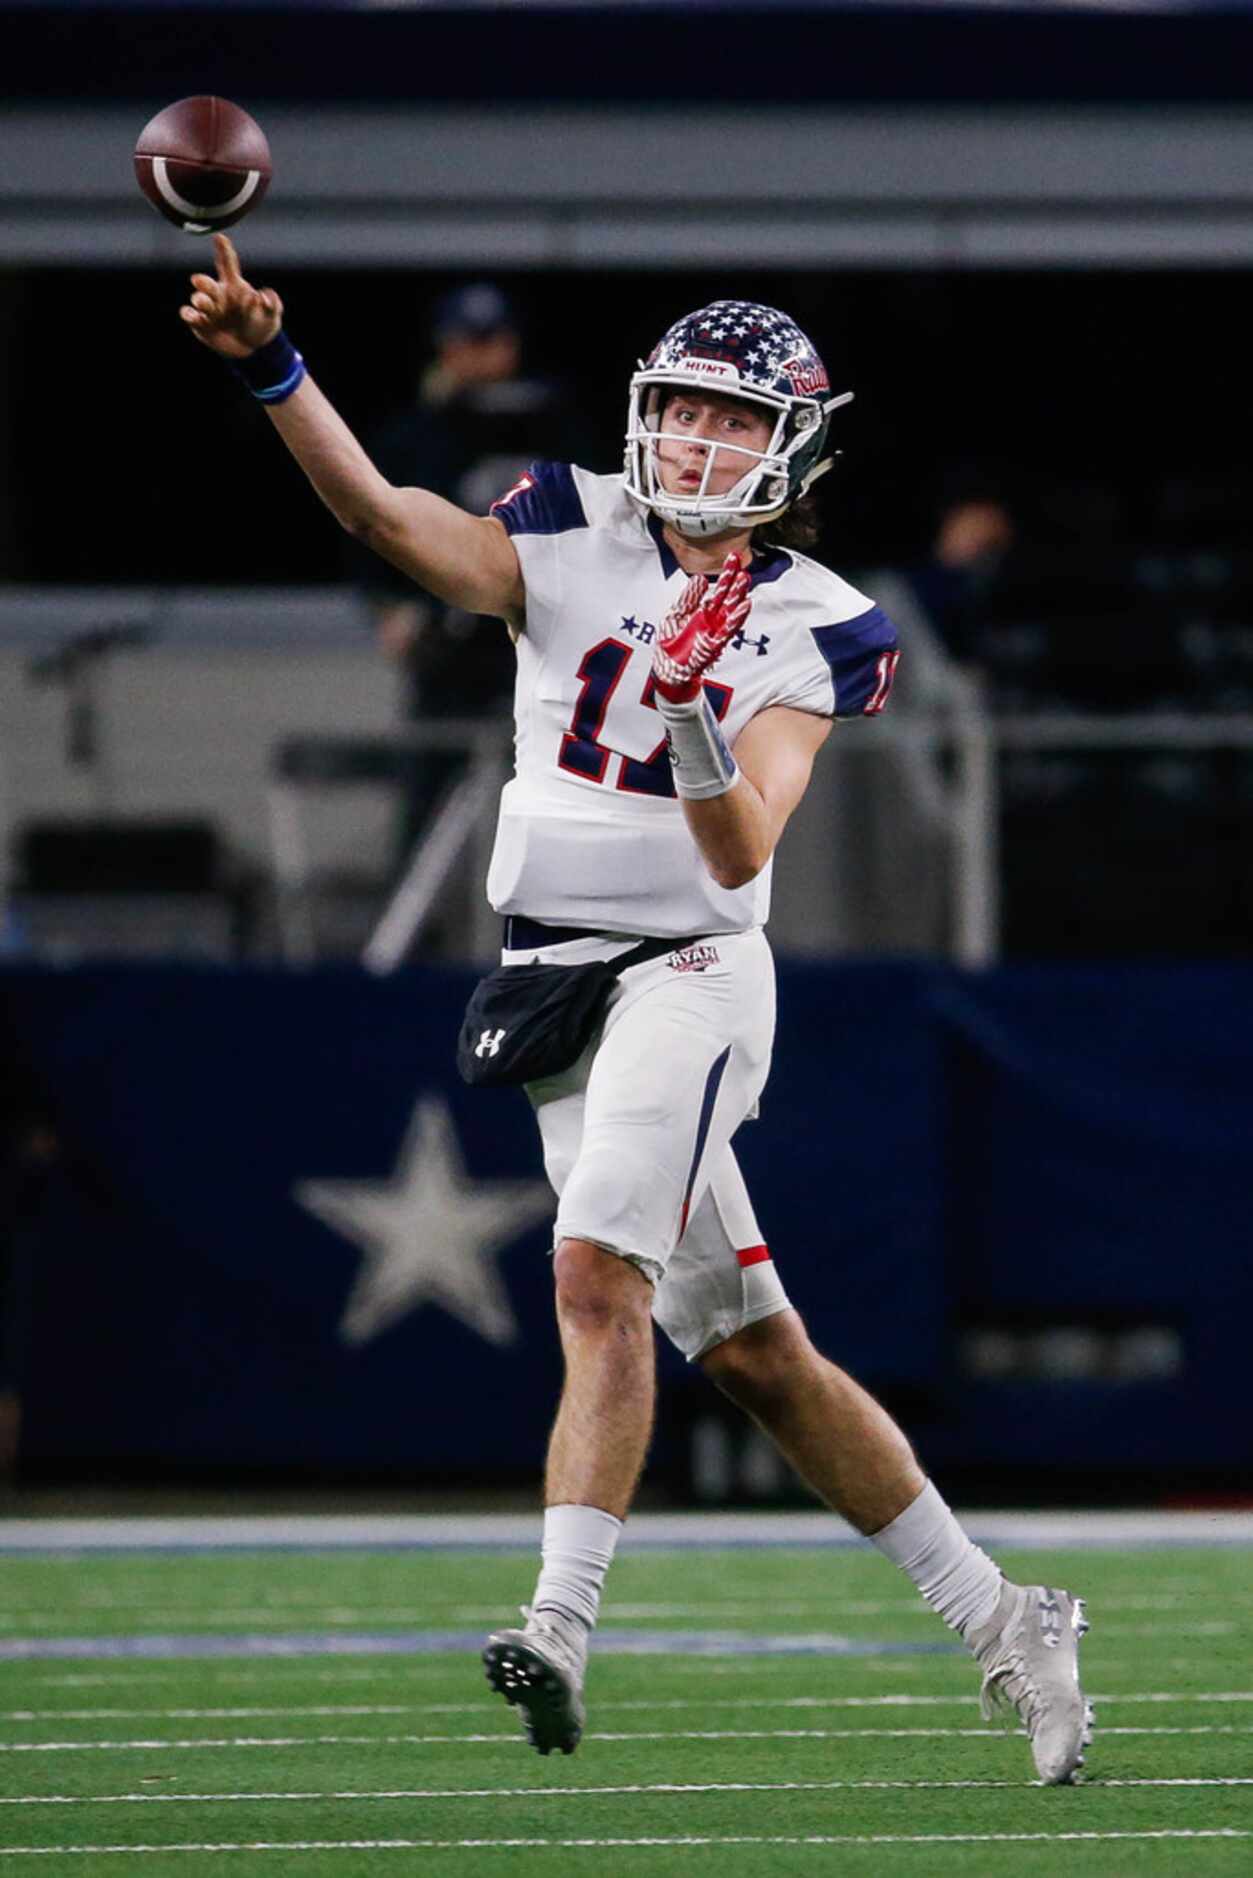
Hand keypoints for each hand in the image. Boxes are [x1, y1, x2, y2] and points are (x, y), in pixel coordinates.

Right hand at [179, 233, 282, 358]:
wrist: (254, 348)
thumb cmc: (262, 324)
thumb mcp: (273, 315)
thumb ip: (272, 304)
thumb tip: (263, 296)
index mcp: (234, 286)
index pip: (228, 265)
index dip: (223, 251)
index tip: (219, 238)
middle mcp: (219, 295)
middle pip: (207, 284)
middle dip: (202, 282)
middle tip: (198, 280)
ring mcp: (209, 309)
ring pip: (198, 299)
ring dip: (199, 300)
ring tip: (203, 303)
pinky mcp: (200, 324)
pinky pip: (189, 315)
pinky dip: (189, 314)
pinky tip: (194, 316)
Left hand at [652, 551, 751, 703]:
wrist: (665, 673)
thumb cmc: (671, 646)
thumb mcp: (675, 615)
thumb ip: (688, 598)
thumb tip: (700, 578)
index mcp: (705, 613)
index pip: (720, 590)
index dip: (726, 574)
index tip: (733, 556)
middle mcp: (713, 622)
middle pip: (727, 598)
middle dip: (734, 580)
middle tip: (740, 562)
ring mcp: (714, 634)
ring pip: (730, 613)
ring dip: (738, 597)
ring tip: (745, 580)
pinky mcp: (712, 647)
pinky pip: (726, 632)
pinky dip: (735, 619)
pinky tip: (743, 606)